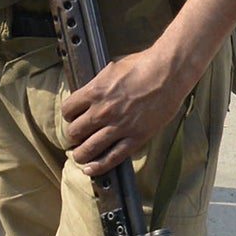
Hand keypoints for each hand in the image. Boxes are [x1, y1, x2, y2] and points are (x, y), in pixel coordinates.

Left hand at [61, 47, 190, 176]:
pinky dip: (99, 166)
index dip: (68, 116)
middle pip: (75, 132)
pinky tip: (91, 169)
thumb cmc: (142, 66)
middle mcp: (103, 111)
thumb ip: (97, 85)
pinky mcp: (135, 137)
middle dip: (73, 136)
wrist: (167, 73)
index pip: (68, 110)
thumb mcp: (110, 69)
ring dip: (81, 154)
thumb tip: (88, 95)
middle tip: (76, 137)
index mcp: (95, 92)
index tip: (72, 118)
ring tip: (80, 155)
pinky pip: (113, 157)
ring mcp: (119, 126)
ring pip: (89, 149)